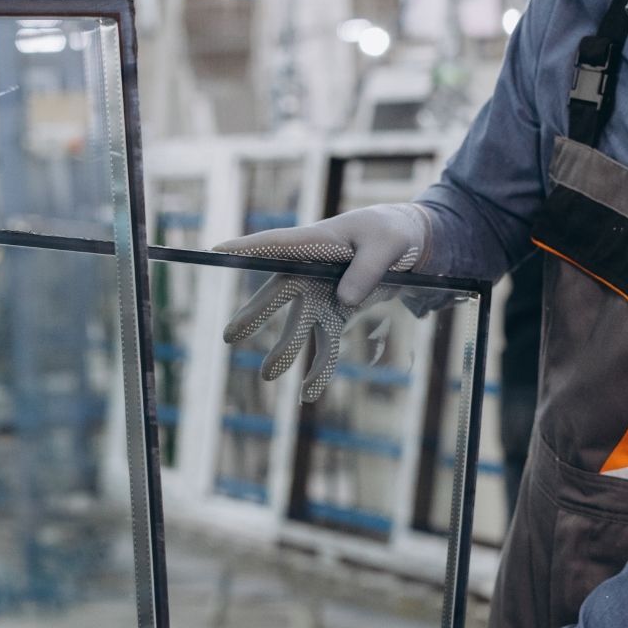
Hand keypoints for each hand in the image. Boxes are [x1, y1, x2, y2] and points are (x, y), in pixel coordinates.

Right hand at [214, 203, 428, 402]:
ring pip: (298, 323)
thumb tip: (344, 299)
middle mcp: (312, 269)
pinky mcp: (337, 311)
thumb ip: (368, 268)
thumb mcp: (388, 244)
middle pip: (280, 292)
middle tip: (230, 336)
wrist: (409, 244)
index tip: (217, 249)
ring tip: (268, 375)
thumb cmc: (393, 233)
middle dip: (256, 314)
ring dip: (285, 349)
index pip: (279, 244)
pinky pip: (326, 342)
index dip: (248, 247)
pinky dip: (320, 368)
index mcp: (319, 241)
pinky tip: (309, 394)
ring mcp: (322, 292)